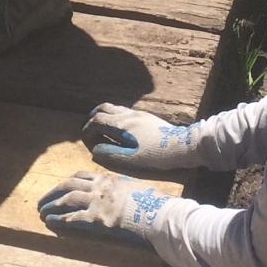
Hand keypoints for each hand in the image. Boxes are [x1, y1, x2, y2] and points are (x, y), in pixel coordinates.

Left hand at [37, 170, 169, 245]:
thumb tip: (118, 193)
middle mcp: (99, 188)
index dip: (66, 182)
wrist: (159, 214)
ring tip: (41, 212)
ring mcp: (97, 203)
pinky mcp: (97, 220)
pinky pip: (73, 219)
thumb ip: (120, 188)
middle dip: (53, 193)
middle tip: (42, 201)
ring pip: (67, 200)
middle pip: (68, 185)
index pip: (80, 176)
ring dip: (52, 205)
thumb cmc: (152, 202)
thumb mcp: (134, 187)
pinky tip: (50, 222)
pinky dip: (59, 220)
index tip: (59, 188)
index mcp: (108, 178)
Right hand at [83, 103, 200, 170]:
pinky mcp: (145, 116)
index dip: (87, 129)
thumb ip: (110, 153)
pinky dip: (115, 116)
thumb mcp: (131, 159)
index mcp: (121, 124)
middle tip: (89, 128)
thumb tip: (95, 149)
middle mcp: (127, 115)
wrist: (180, 145)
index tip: (85, 138)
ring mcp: (137, 113)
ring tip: (102, 126)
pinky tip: (120, 127)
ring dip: (104, 115)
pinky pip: (124, 111)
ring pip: (114, 108)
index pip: (97, 120)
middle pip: (103, 108)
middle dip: (93, 117)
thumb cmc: (155, 155)